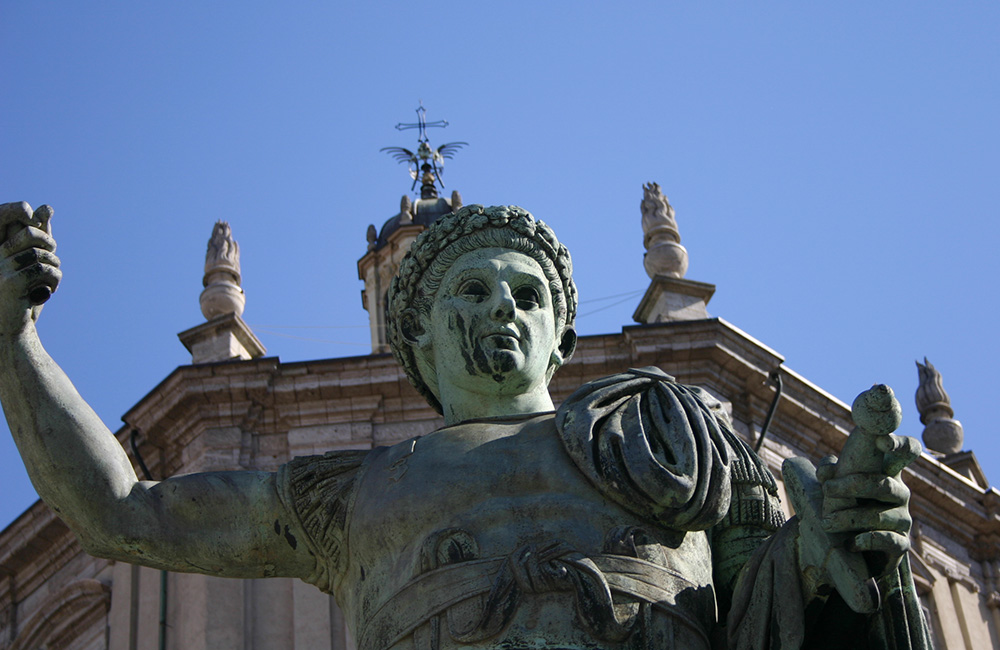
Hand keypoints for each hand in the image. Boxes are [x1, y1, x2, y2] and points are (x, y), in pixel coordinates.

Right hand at [0, 202, 60, 332]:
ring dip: (54, 267)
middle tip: (54, 262)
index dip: (40, 225)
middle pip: (31, 232)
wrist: (11, 328)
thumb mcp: (32, 264)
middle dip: (50, 245)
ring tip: (52, 281)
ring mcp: (0, 268)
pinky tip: (49, 291)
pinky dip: (53, 280)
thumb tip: (47, 207)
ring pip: (40, 254)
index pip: (19, 221)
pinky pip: (42, 271)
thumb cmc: (24, 295)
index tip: (49, 246)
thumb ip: (39, 241)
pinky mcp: (10, 282)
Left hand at [816, 431, 920, 577]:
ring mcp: (902, 519)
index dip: (900, 444)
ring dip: (849, 517)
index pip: (907, 451)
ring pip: (879, 515)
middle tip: (827, 489)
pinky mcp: (901, 544)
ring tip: (827, 522)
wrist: (854, 547)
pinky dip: (866, 541)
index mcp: (887, 472)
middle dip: (852, 485)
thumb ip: (830, 472)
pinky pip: (889, 541)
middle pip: (884, 485)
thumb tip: (826, 471)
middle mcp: (899, 493)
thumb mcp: (835, 485)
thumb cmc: (846, 505)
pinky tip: (850, 543)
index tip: (882, 441)